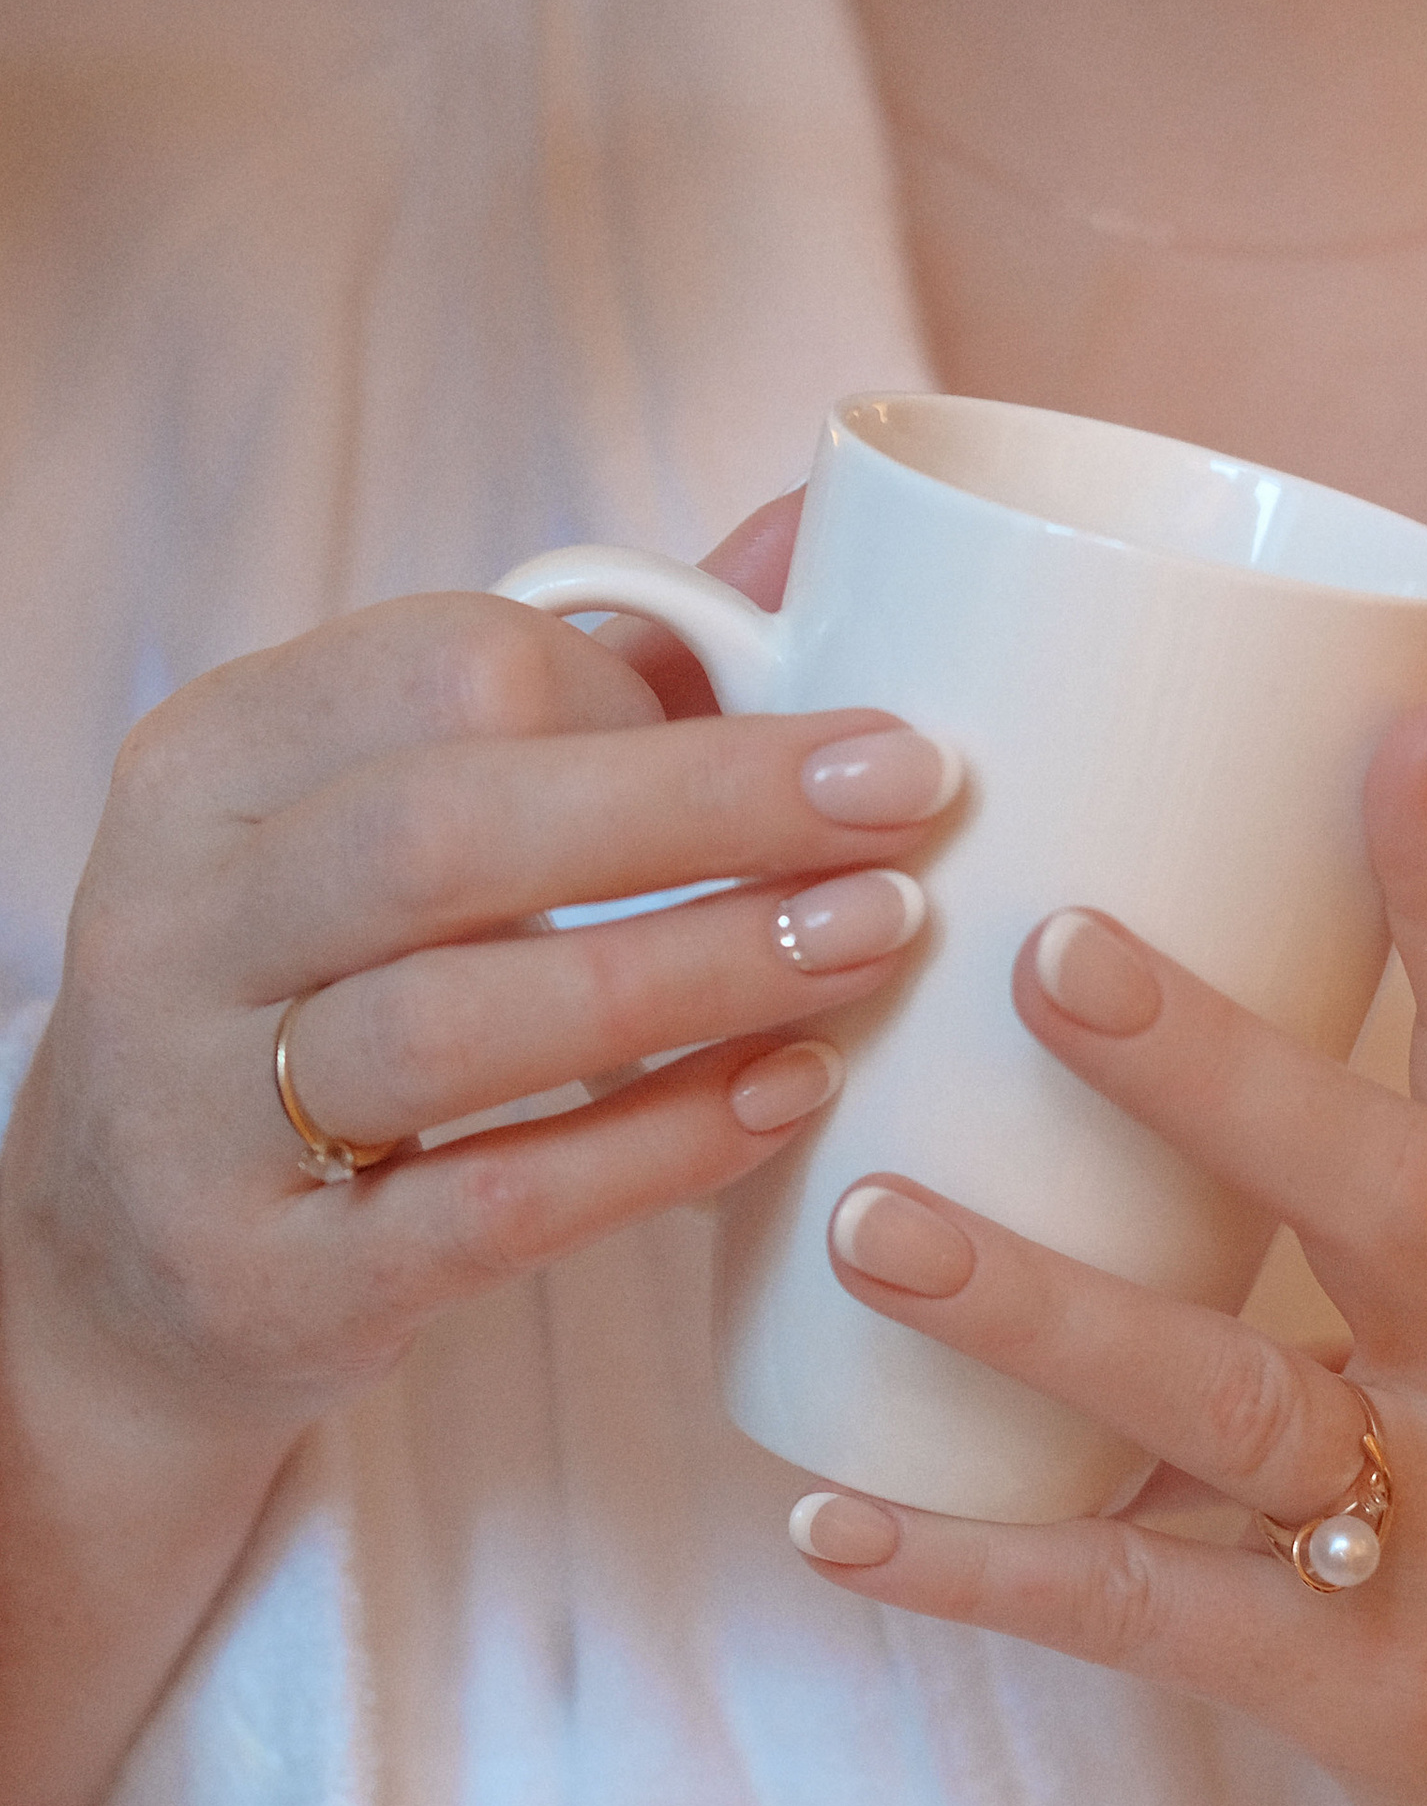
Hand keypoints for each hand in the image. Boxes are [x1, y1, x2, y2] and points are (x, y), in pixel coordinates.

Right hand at [0, 493, 946, 1805]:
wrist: (131, 1276)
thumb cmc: (328, 1003)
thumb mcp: (393, 827)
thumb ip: (591, 687)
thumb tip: (818, 530)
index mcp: (222, 761)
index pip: (449, 669)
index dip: (666, 700)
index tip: (852, 736)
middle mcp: (185, 917)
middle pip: (453, 826)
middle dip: (711, 804)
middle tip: (915, 802)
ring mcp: (206, 1106)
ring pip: (458, 1019)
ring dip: (693, 971)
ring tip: (878, 941)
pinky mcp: (277, 1274)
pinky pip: (488, 1202)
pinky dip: (656, 1146)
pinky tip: (795, 1095)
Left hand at [785, 700, 1426, 1805]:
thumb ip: (1418, 1208)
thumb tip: (1206, 1036)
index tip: (1410, 721)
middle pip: (1395, 1200)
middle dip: (1228, 1075)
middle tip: (1048, 949)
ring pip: (1244, 1408)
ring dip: (1049, 1312)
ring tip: (867, 1221)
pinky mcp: (1372, 1703)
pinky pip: (1152, 1620)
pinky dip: (984, 1567)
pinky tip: (832, 1519)